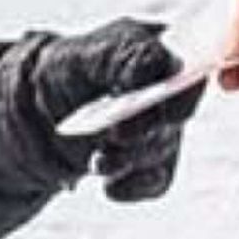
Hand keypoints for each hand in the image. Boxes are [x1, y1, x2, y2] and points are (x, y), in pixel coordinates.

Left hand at [11, 19, 200, 204]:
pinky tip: (110, 186)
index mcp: (165, 52)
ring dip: (130, 159)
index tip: (171, 113)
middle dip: (147, 130)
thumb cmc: (74, 68)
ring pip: (161, 152)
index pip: (191, 71)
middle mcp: (172, 94)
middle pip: (176, 118)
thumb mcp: (88, 54)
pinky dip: (131, 187)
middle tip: (117, 135)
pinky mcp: (153, 164)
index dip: (187, 95)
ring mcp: (165, 130)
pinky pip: (154, 183)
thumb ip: (124, 54)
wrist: (46, 104)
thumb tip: (160, 62)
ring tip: (99, 160)